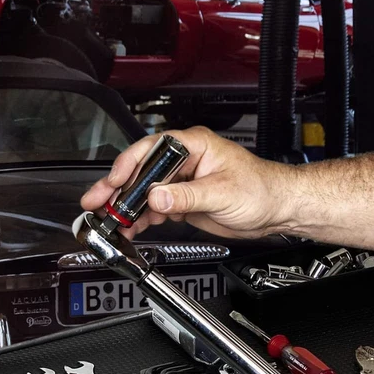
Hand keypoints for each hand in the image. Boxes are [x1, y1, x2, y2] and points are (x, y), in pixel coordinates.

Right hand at [80, 126, 295, 238]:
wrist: (276, 210)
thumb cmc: (262, 189)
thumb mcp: (222, 192)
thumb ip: (186, 195)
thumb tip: (157, 196)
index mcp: (192, 146)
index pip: (151, 150)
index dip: (129, 166)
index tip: (114, 182)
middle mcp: (183, 161)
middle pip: (140, 172)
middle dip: (116, 189)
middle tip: (96, 202)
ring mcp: (180, 182)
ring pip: (143, 192)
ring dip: (125, 208)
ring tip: (108, 221)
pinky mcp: (181, 201)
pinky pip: (153, 208)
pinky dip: (141, 219)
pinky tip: (130, 227)